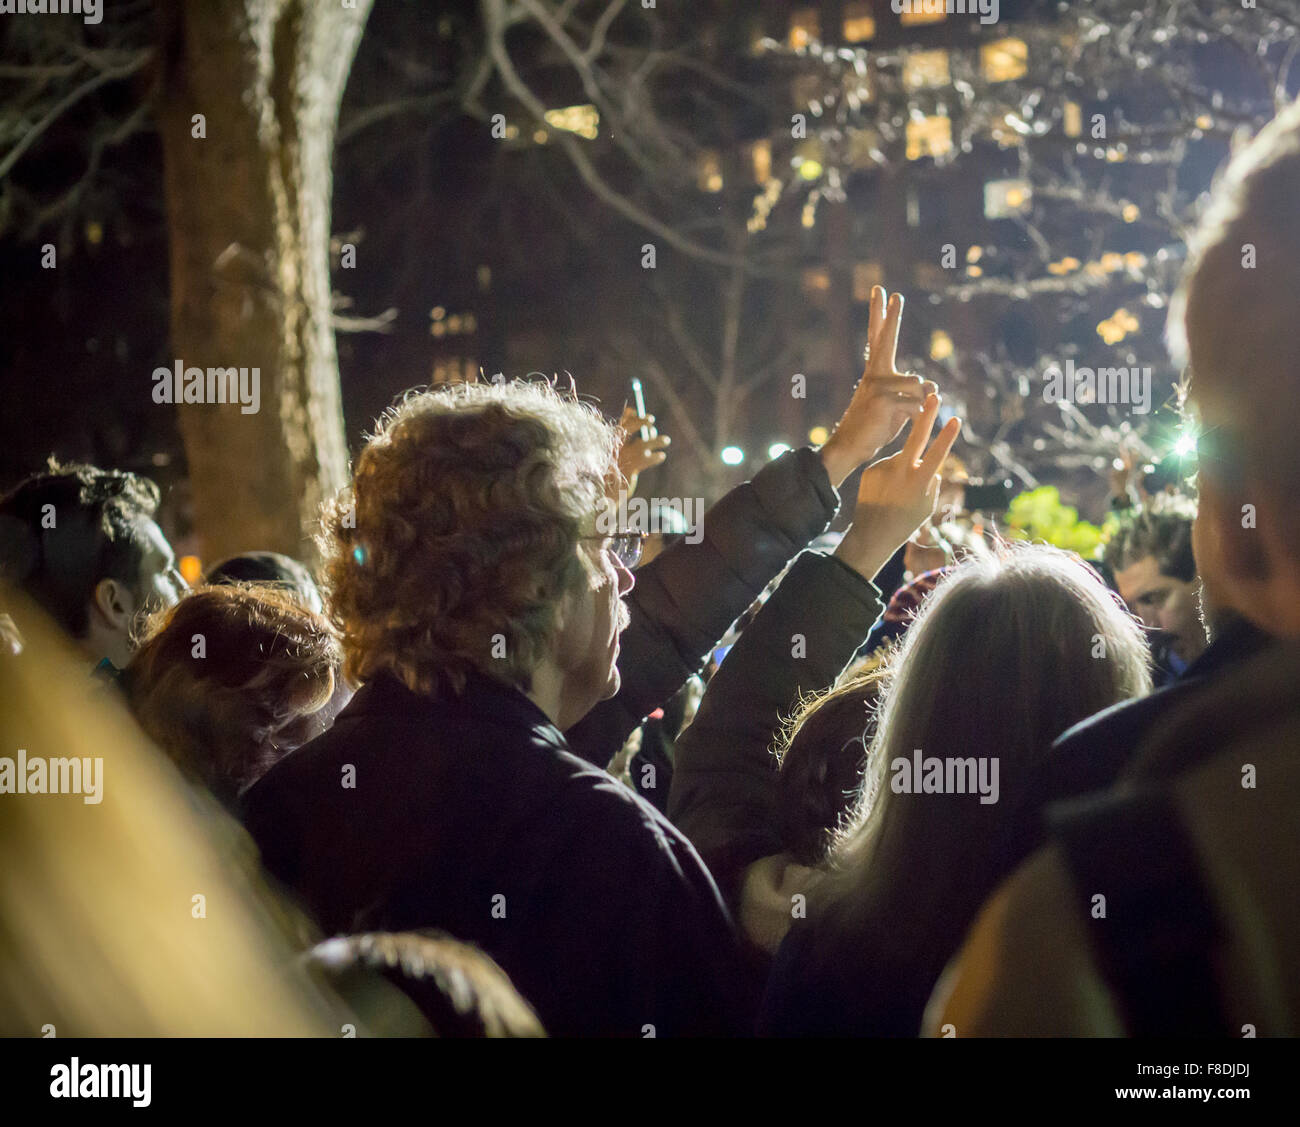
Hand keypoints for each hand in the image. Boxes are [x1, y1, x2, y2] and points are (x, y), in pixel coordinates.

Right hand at [616, 406, 670, 496]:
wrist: (607, 493)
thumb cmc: (614, 472)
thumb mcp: (616, 453)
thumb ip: (624, 437)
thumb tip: (636, 419)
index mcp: (610, 443)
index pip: (619, 423)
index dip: (629, 415)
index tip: (635, 410)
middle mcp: (615, 447)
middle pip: (628, 427)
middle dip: (640, 421)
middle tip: (651, 420)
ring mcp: (623, 457)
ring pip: (643, 444)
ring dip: (657, 441)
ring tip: (666, 440)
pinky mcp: (630, 469)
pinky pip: (647, 459)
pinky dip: (656, 457)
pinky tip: (661, 456)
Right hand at [819, 285, 936, 487]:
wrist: (851, 448)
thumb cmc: (875, 429)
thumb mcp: (899, 407)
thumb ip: (916, 393)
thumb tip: (933, 385)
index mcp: (876, 373)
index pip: (878, 339)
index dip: (881, 316)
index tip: (882, 293)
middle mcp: (875, 374)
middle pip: (884, 339)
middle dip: (890, 316)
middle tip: (890, 291)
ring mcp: (878, 385)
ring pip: (920, 385)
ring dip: (920, 404)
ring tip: (900, 418)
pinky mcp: (884, 399)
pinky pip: (917, 403)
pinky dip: (917, 416)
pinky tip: (903, 424)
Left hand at [835, 392, 961, 581]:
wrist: (872, 534)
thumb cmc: (906, 521)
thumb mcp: (927, 505)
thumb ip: (931, 481)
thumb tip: (930, 463)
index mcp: (919, 482)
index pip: (937, 454)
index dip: (948, 436)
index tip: (956, 418)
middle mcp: (901, 472)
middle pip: (916, 438)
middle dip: (926, 416)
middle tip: (933, 395)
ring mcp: (884, 469)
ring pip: (901, 460)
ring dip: (903, 472)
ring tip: (896, 494)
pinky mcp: (871, 469)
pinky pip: (887, 467)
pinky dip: (889, 476)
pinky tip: (884, 492)